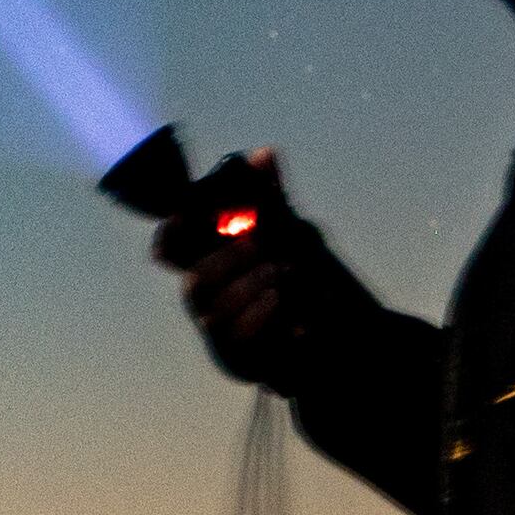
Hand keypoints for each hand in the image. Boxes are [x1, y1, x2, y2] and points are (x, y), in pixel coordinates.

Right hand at [154, 148, 345, 387]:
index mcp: (211, 259)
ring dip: (251, 287)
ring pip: (215, 311)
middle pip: (194, 279)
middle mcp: (207, 297)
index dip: (171, 235)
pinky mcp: (237, 361)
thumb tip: (265, 153)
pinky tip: (287, 302)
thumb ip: (273, 198)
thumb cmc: (307, 277)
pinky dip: (265, 317)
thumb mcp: (293, 232)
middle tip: (263, 243)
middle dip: (228, 259)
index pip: (171, 247)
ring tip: (288, 272)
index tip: (185, 218)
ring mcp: (219, 332)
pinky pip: (240, 341)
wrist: (343, 338)